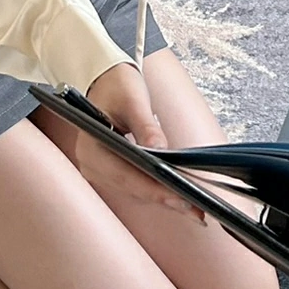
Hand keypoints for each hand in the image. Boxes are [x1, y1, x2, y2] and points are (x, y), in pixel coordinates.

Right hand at [80, 62, 201, 217]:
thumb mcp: (134, 100)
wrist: (109, 81)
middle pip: (131, 188)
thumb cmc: (118, 85)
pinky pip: (136, 185)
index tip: (181, 196)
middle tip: (196, 207)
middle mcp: (91, 164)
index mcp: (91, 147)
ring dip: (162, 196)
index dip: (154, 189)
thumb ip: (147, 127)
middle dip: (164, 196)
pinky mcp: (111, 172)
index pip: (125, 175)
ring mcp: (100, 170)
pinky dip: (156, 188)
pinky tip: (177, 192)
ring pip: (136, 191)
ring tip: (192, 203)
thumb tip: (160, 150)